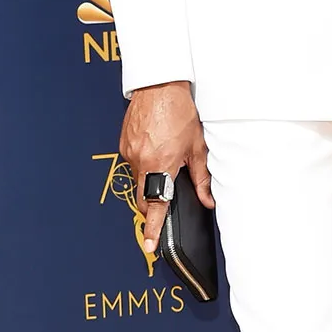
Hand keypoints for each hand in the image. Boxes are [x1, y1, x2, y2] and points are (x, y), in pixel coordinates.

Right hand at [119, 81, 212, 253]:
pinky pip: (133, 162)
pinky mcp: (124, 144)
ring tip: (165, 159)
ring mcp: (129, 152)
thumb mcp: (197, 147)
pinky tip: (156, 148)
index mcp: (160, 164)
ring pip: (138, 179)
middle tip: (164, 201)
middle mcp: (140, 161)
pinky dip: (144, 163)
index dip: (152, 228)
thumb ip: (202, 177)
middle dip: (153, 204)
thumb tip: (208, 200)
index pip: (155, 205)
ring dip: (151, 178)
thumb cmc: (179, 111)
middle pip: (143, 196)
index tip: (149, 245)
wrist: (160, 86)